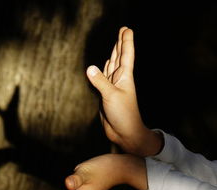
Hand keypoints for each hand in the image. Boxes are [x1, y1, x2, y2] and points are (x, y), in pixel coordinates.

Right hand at [86, 27, 162, 155]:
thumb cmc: (124, 115)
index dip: (126, 41)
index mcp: (125, 77)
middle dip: (120, 43)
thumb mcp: (111, 96)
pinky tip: (105, 65)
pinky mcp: (106, 95)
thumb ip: (100, 82)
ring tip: (116, 43)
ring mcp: (113, 87)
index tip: (127, 29)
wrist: (125, 133)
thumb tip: (90, 68)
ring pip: (112, 66)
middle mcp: (119, 80)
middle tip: (123, 30)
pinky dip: (104, 69)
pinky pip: (104, 78)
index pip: (126, 55)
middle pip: (120, 57)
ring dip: (114, 54)